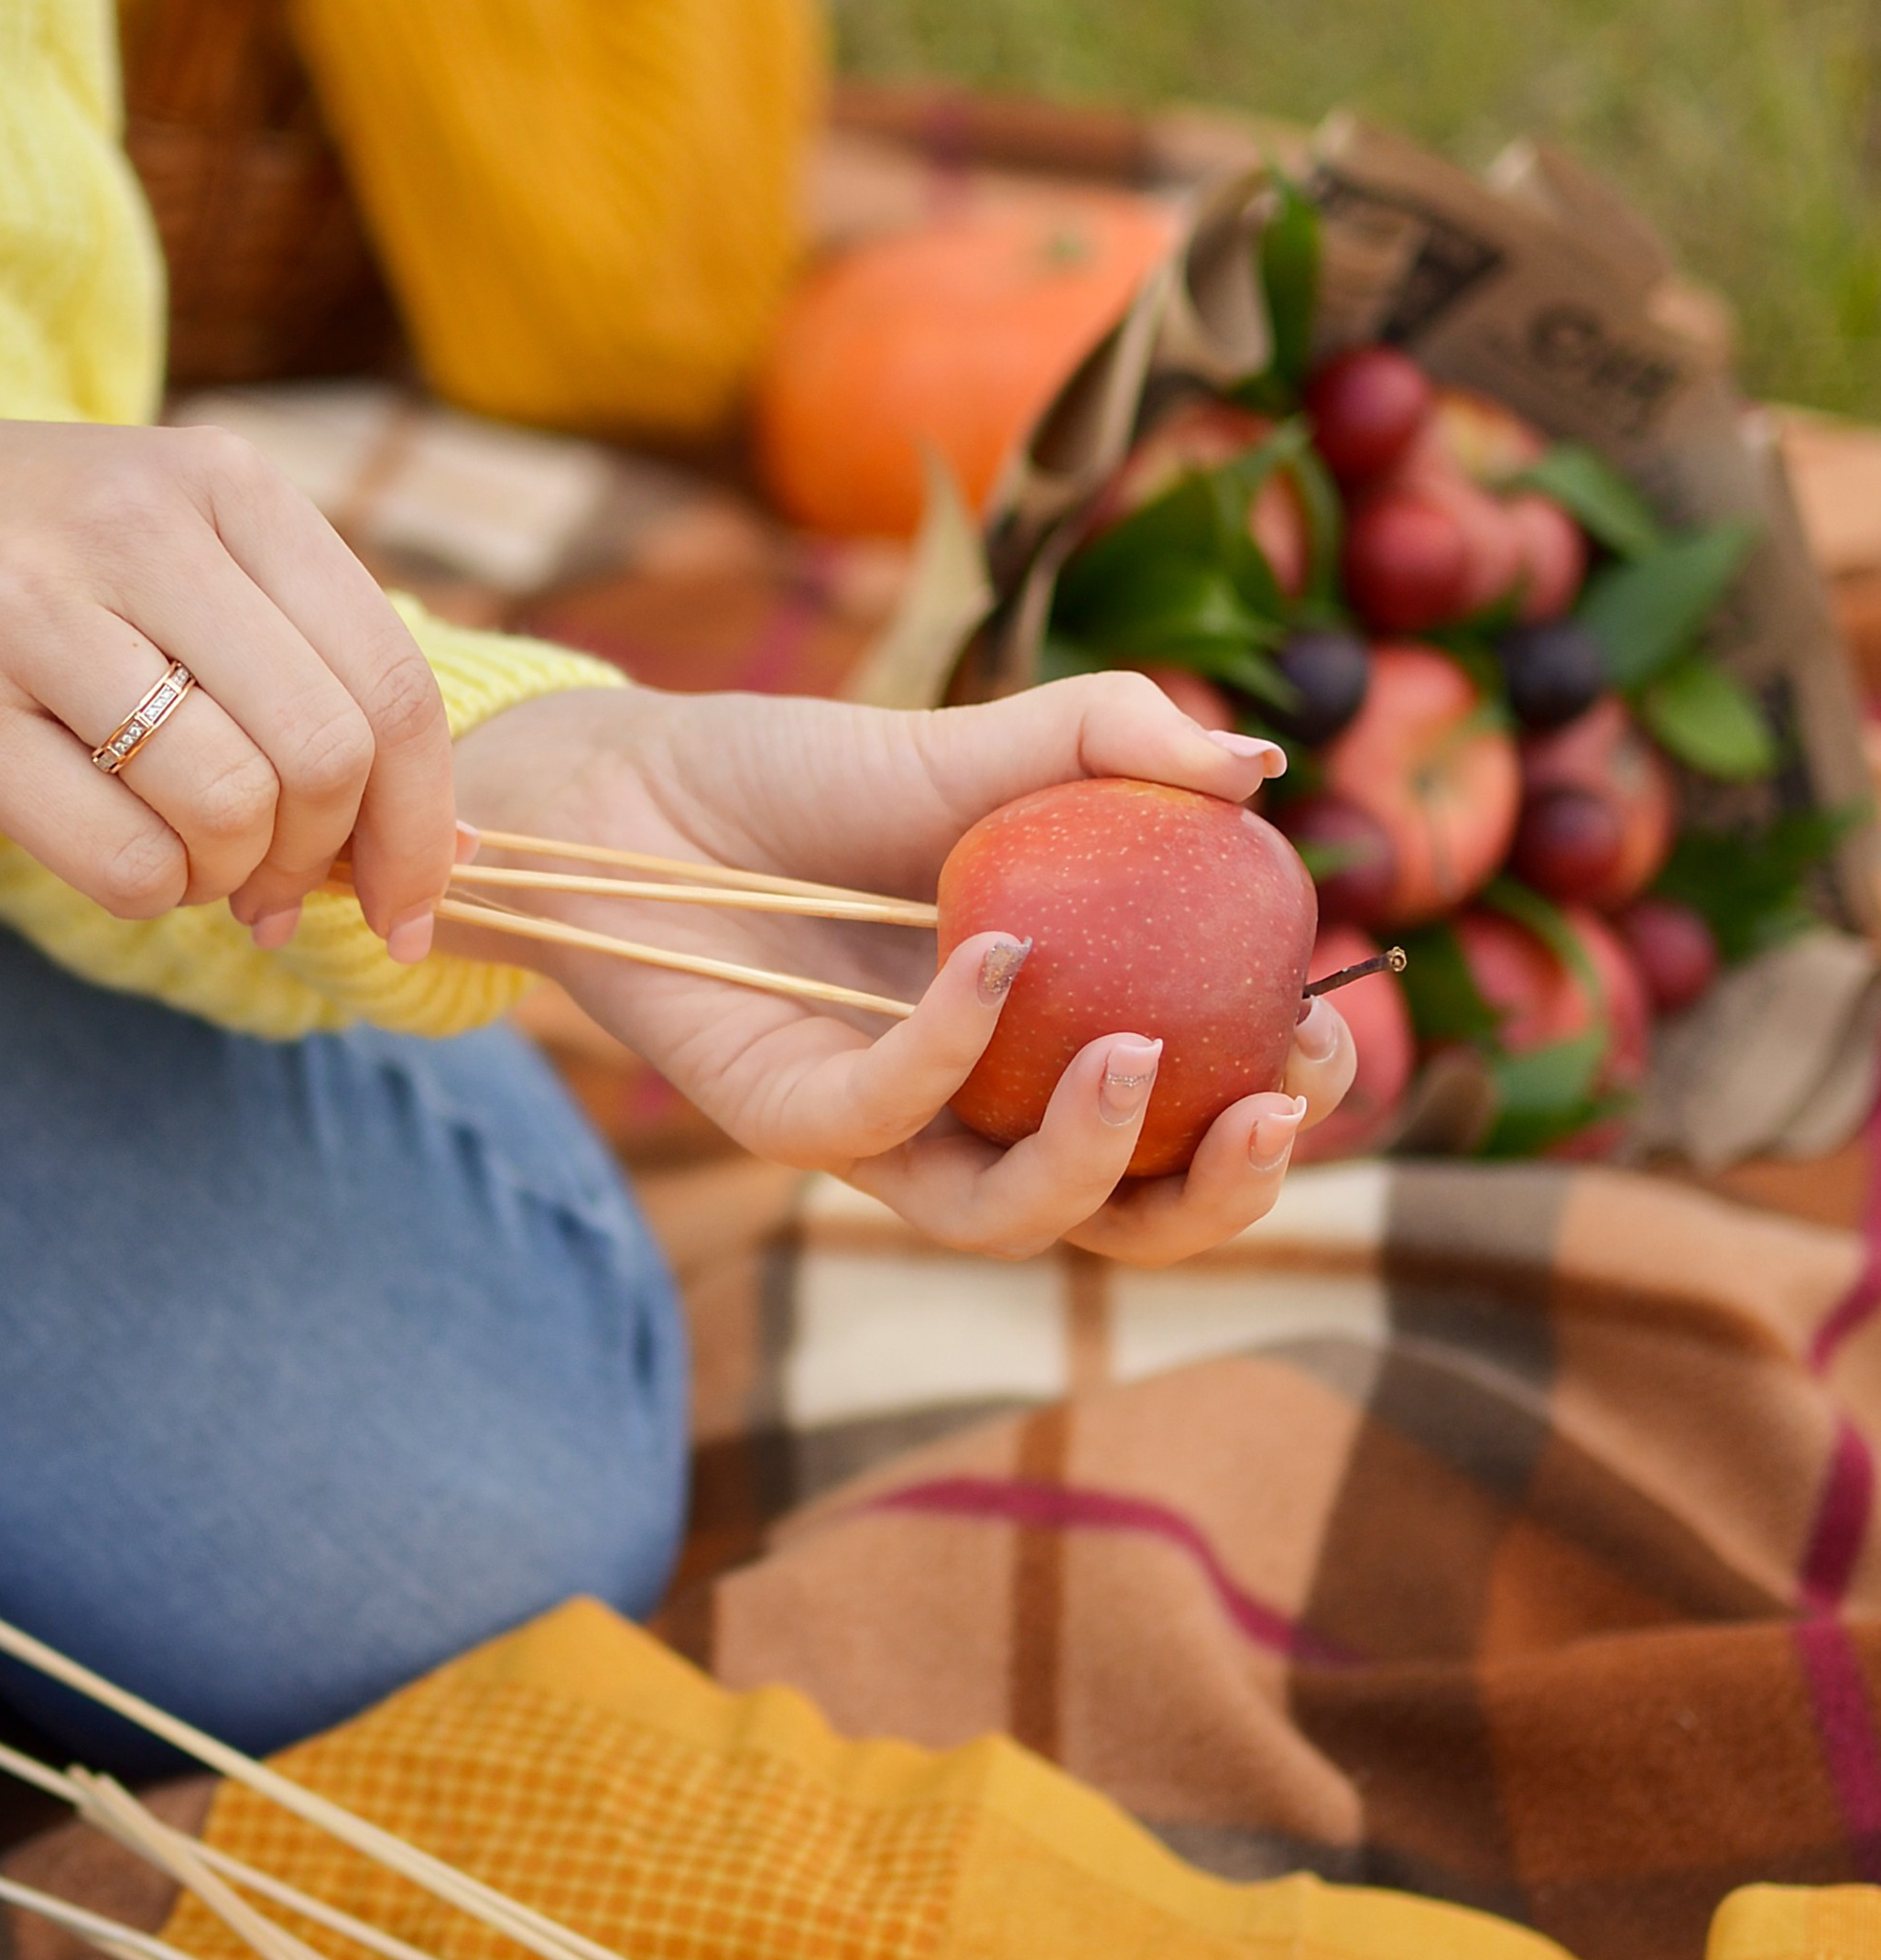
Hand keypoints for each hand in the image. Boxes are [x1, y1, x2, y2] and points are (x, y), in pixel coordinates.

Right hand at [0, 398, 453, 948]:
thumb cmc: (8, 563)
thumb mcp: (168, 553)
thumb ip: (299, 667)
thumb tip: (445, 850)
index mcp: (226, 484)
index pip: (392, 683)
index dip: (424, 824)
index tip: (412, 902)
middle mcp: (140, 527)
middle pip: (328, 756)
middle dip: (325, 861)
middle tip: (276, 892)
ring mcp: (34, 611)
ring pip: (232, 809)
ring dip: (231, 882)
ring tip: (192, 869)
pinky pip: (123, 859)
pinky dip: (152, 895)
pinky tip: (125, 868)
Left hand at [446, 675, 1356, 1263]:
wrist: (642, 790)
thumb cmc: (814, 782)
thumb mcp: (981, 744)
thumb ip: (1117, 740)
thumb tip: (1266, 765)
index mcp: (1053, 1044)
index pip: (1189, 1120)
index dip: (1274, 1111)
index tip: (1317, 1035)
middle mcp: (981, 1110)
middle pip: (1124, 1217)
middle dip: (1219, 1194)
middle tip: (1272, 1110)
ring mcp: (884, 1131)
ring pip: (1009, 1219)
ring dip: (1094, 1161)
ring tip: (1139, 1057)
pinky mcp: (786, 1120)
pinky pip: (884, 1126)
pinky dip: (951, 1053)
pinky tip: (993, 958)